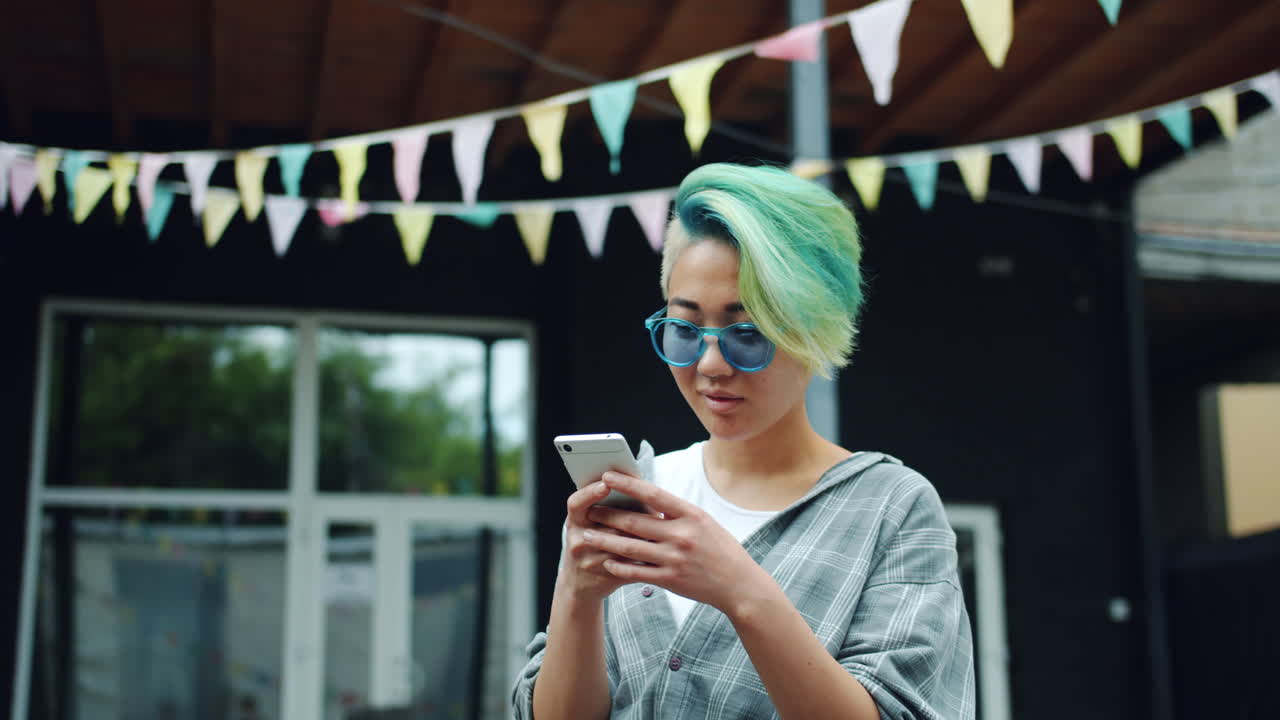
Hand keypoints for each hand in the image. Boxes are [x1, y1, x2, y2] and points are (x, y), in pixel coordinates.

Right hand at [559, 476, 657, 601]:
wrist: (580, 584)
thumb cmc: (591, 545)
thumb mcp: (589, 524)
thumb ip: (608, 508)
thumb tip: (640, 487)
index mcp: (575, 521)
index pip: (576, 503)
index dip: (590, 492)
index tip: (606, 483)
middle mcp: (578, 540)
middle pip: (606, 522)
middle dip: (632, 514)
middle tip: (653, 508)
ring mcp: (590, 560)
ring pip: (622, 543)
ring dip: (644, 535)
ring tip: (662, 529)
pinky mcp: (605, 576)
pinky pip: (630, 564)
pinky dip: (645, 555)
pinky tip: (657, 551)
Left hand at [581, 471, 766, 614]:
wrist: (739, 584)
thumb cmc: (721, 550)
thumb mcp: (704, 522)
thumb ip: (677, 513)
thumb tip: (648, 500)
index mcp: (691, 515)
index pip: (653, 494)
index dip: (627, 485)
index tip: (608, 477)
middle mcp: (682, 535)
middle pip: (636, 522)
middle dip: (608, 515)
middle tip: (590, 510)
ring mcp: (674, 559)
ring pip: (630, 547)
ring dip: (605, 540)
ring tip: (588, 534)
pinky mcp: (670, 579)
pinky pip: (637, 572)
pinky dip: (619, 566)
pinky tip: (606, 562)